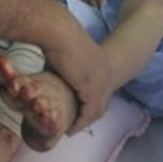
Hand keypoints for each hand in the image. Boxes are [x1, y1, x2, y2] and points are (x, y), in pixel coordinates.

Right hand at [42, 17, 114, 132]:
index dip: (90, 103)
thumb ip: (67, 66)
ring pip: (97, 109)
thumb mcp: (67, 55)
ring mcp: (102, 80)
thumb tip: (58, 69)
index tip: (78, 113)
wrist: (58, 31)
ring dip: (84, 122)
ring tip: (71, 130)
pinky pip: (89, 112)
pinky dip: (80, 122)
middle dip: (90, 115)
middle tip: (76, 126)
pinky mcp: (92, 88)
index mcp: (102, 62)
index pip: (100, 89)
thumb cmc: (56, 37)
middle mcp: (107, 72)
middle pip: (102, 101)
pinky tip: (70, 128)